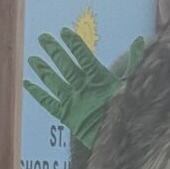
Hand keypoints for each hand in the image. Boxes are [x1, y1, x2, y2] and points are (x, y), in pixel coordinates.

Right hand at [24, 30, 145, 151]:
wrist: (121, 136)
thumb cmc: (126, 109)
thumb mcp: (132, 83)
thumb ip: (133, 64)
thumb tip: (141, 41)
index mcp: (99, 78)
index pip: (84, 58)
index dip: (74, 45)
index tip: (64, 32)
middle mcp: (84, 87)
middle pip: (66, 66)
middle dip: (55, 52)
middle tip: (43, 38)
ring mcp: (75, 101)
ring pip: (55, 82)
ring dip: (44, 70)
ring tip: (33, 59)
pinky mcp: (68, 116)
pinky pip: (50, 104)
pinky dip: (39, 95)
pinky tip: (28, 85)